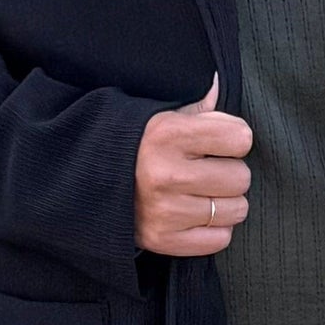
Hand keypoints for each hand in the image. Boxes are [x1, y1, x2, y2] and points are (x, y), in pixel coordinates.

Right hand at [134, 74, 252, 255]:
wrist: (84, 181)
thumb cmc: (132, 144)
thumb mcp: (159, 116)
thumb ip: (197, 107)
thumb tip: (220, 85)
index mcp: (167, 134)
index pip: (241, 138)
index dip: (233, 139)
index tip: (217, 143)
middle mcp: (166, 174)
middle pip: (241, 177)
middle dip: (229, 172)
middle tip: (206, 170)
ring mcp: (165, 211)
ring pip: (236, 210)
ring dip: (225, 202)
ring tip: (201, 193)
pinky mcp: (162, 240)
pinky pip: (219, 239)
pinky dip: (214, 228)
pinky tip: (195, 214)